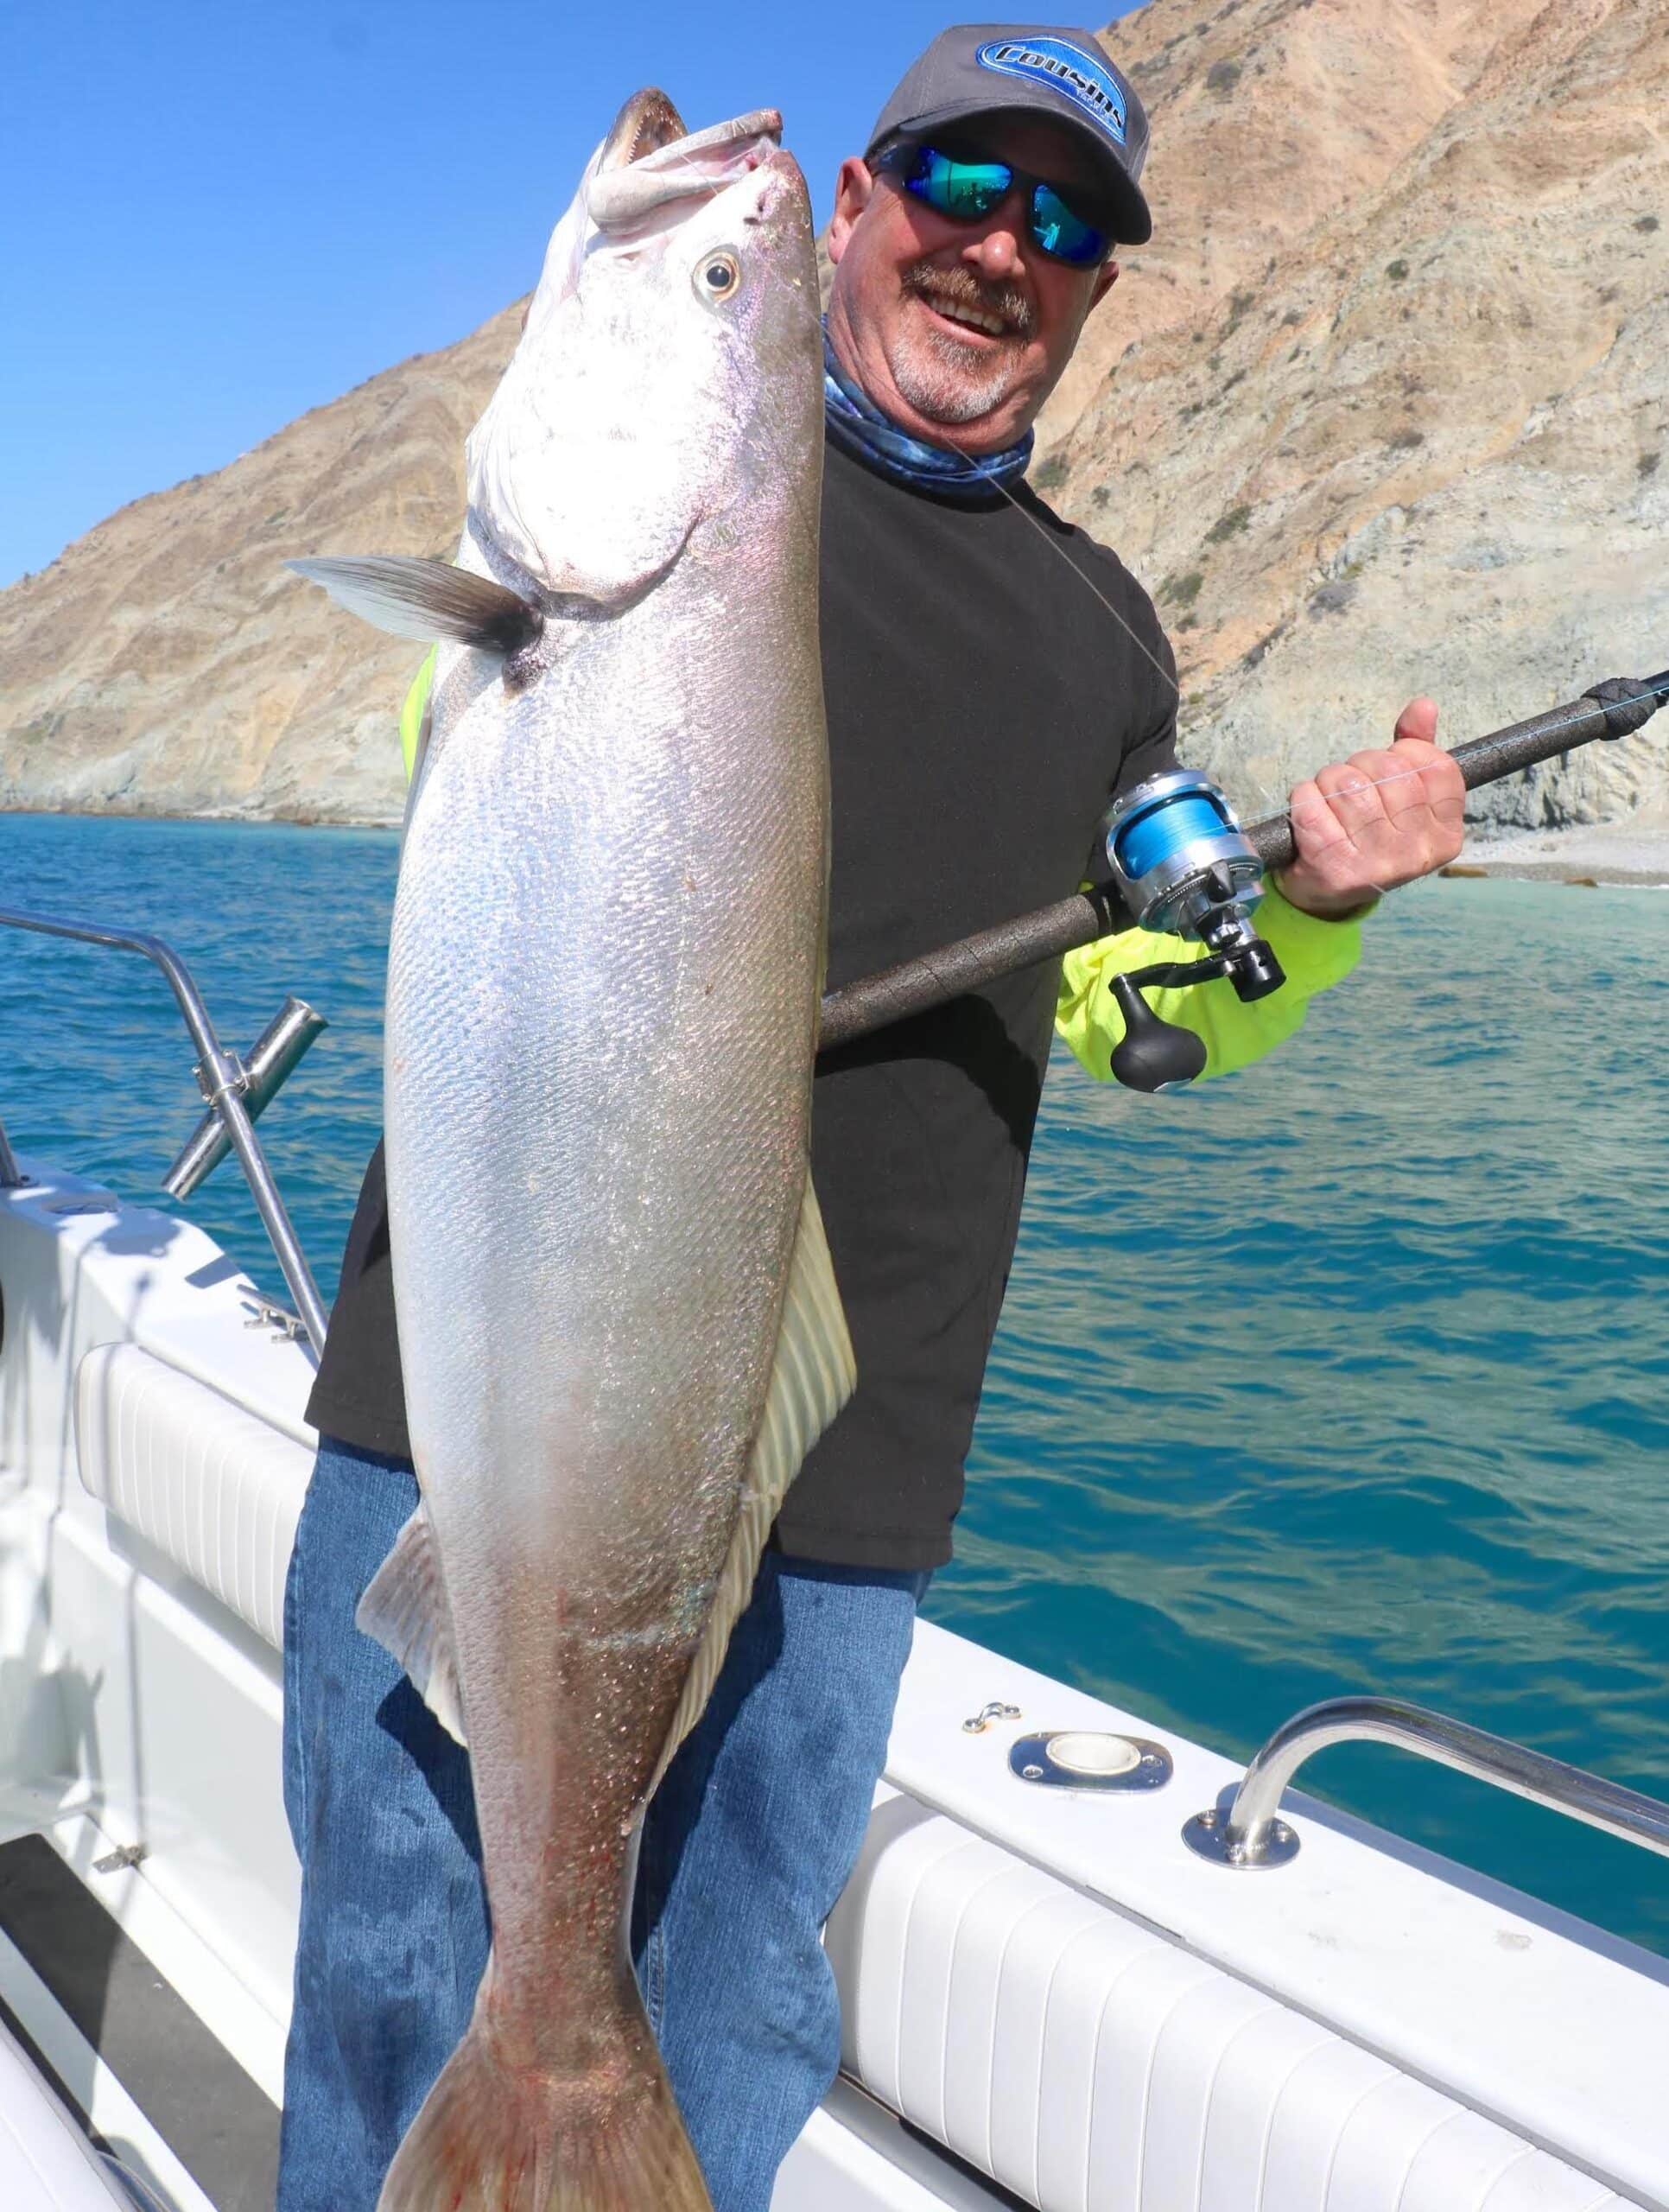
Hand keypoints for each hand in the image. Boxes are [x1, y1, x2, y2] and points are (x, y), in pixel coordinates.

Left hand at [1275, 698, 1465, 919]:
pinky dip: (1303, 796)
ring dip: (1329, 780)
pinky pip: (1313, 804)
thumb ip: (1417, 749)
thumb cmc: (1369, 835)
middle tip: (1351, 783)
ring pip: (1348, 784)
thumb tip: (1424, 706)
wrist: (1329, 893)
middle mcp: (1416, 852)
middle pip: (1388, 770)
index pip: (1436, 767)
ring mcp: (1377, 863)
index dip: (1406, 752)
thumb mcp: (1403, 798)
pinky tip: (1309, 810)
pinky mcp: (1335, 869)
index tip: (1390, 765)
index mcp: (1445, 834)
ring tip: (1330, 798)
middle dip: (1361, 763)